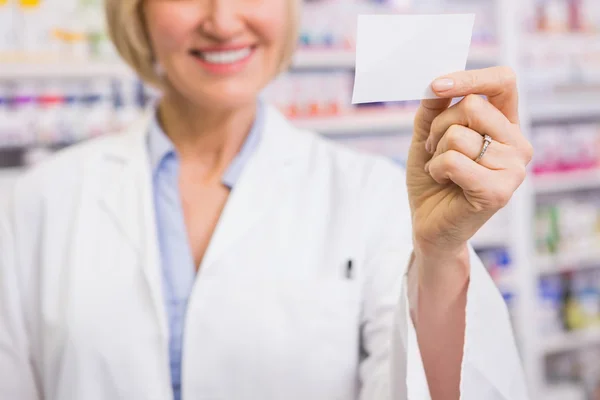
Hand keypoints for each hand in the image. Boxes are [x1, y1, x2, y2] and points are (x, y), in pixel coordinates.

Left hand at [407, 67, 532, 256]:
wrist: (428, 223)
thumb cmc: (432, 178)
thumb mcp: (428, 135)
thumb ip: (434, 107)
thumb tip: (437, 83)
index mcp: (506, 125)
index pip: (503, 82)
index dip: (470, 78)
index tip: (437, 86)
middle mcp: (517, 144)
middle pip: (473, 105)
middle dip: (439, 126)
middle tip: (435, 148)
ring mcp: (513, 169)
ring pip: (459, 135)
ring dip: (436, 152)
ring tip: (441, 169)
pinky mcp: (499, 192)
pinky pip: (454, 161)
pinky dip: (436, 169)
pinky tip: (444, 182)